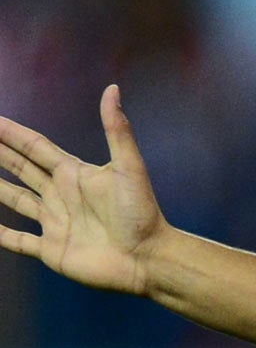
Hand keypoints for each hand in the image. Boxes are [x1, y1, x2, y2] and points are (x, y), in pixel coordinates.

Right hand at [0, 86, 169, 294]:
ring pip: (15, 200)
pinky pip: (18, 241)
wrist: (148, 258)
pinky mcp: (51, 249)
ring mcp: (55, 222)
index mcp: (74, 174)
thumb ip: (117, 129)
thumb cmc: (141, 213)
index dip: (11, 133)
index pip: (34, 147)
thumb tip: (112, 89)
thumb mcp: (129, 167)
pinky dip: (1, 235)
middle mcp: (61, 196)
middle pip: (20, 168)